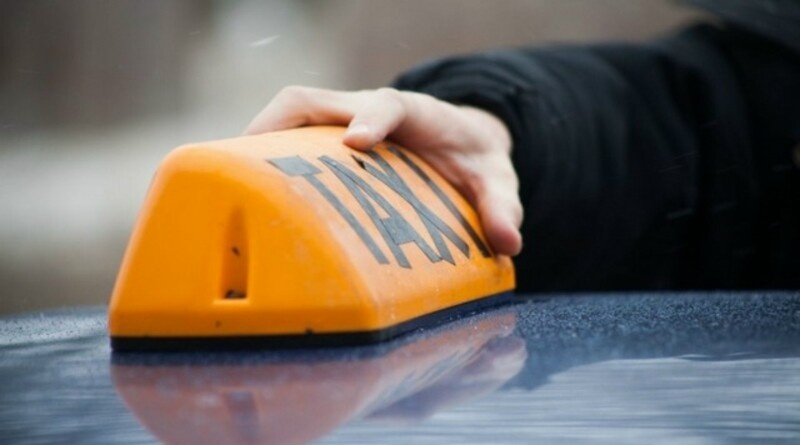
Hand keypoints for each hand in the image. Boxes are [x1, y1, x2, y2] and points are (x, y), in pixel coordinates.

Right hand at [245, 86, 522, 255]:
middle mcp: (368, 110)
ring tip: (227, 182)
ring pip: (288, 113)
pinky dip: (260, 154)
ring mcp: (341, 119)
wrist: (460, 139)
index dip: (370, 118)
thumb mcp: (495, 180)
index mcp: (412, 113)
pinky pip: (285, 134)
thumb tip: (509, 244)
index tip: (357, 141)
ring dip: (257, 141)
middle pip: (311, 100)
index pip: (387, 104)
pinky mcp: (326, 136)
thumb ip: (502, 205)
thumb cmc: (470, 160)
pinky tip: (243, 191)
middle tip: (250, 166)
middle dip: (280, 126)